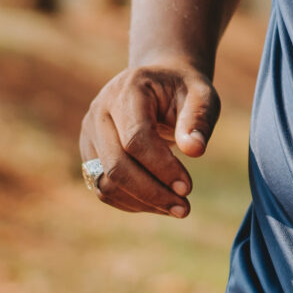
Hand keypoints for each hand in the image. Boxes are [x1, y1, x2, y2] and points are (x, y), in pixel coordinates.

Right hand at [78, 57, 219, 217]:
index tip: (187, 187)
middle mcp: (100, 111)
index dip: (161, 167)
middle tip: (184, 209)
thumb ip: (199, 119)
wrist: (159, 82)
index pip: (136, 139)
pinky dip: (132, 202)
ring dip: (142, 202)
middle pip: (116, 165)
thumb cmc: (183, 90)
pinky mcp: (90, 153)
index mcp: (127, 90)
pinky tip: (159, 202)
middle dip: (152, 192)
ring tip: (176, 207)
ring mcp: (90, 133)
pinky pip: (103, 188)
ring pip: (106, 182)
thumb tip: (195, 150)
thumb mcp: (202, 95)